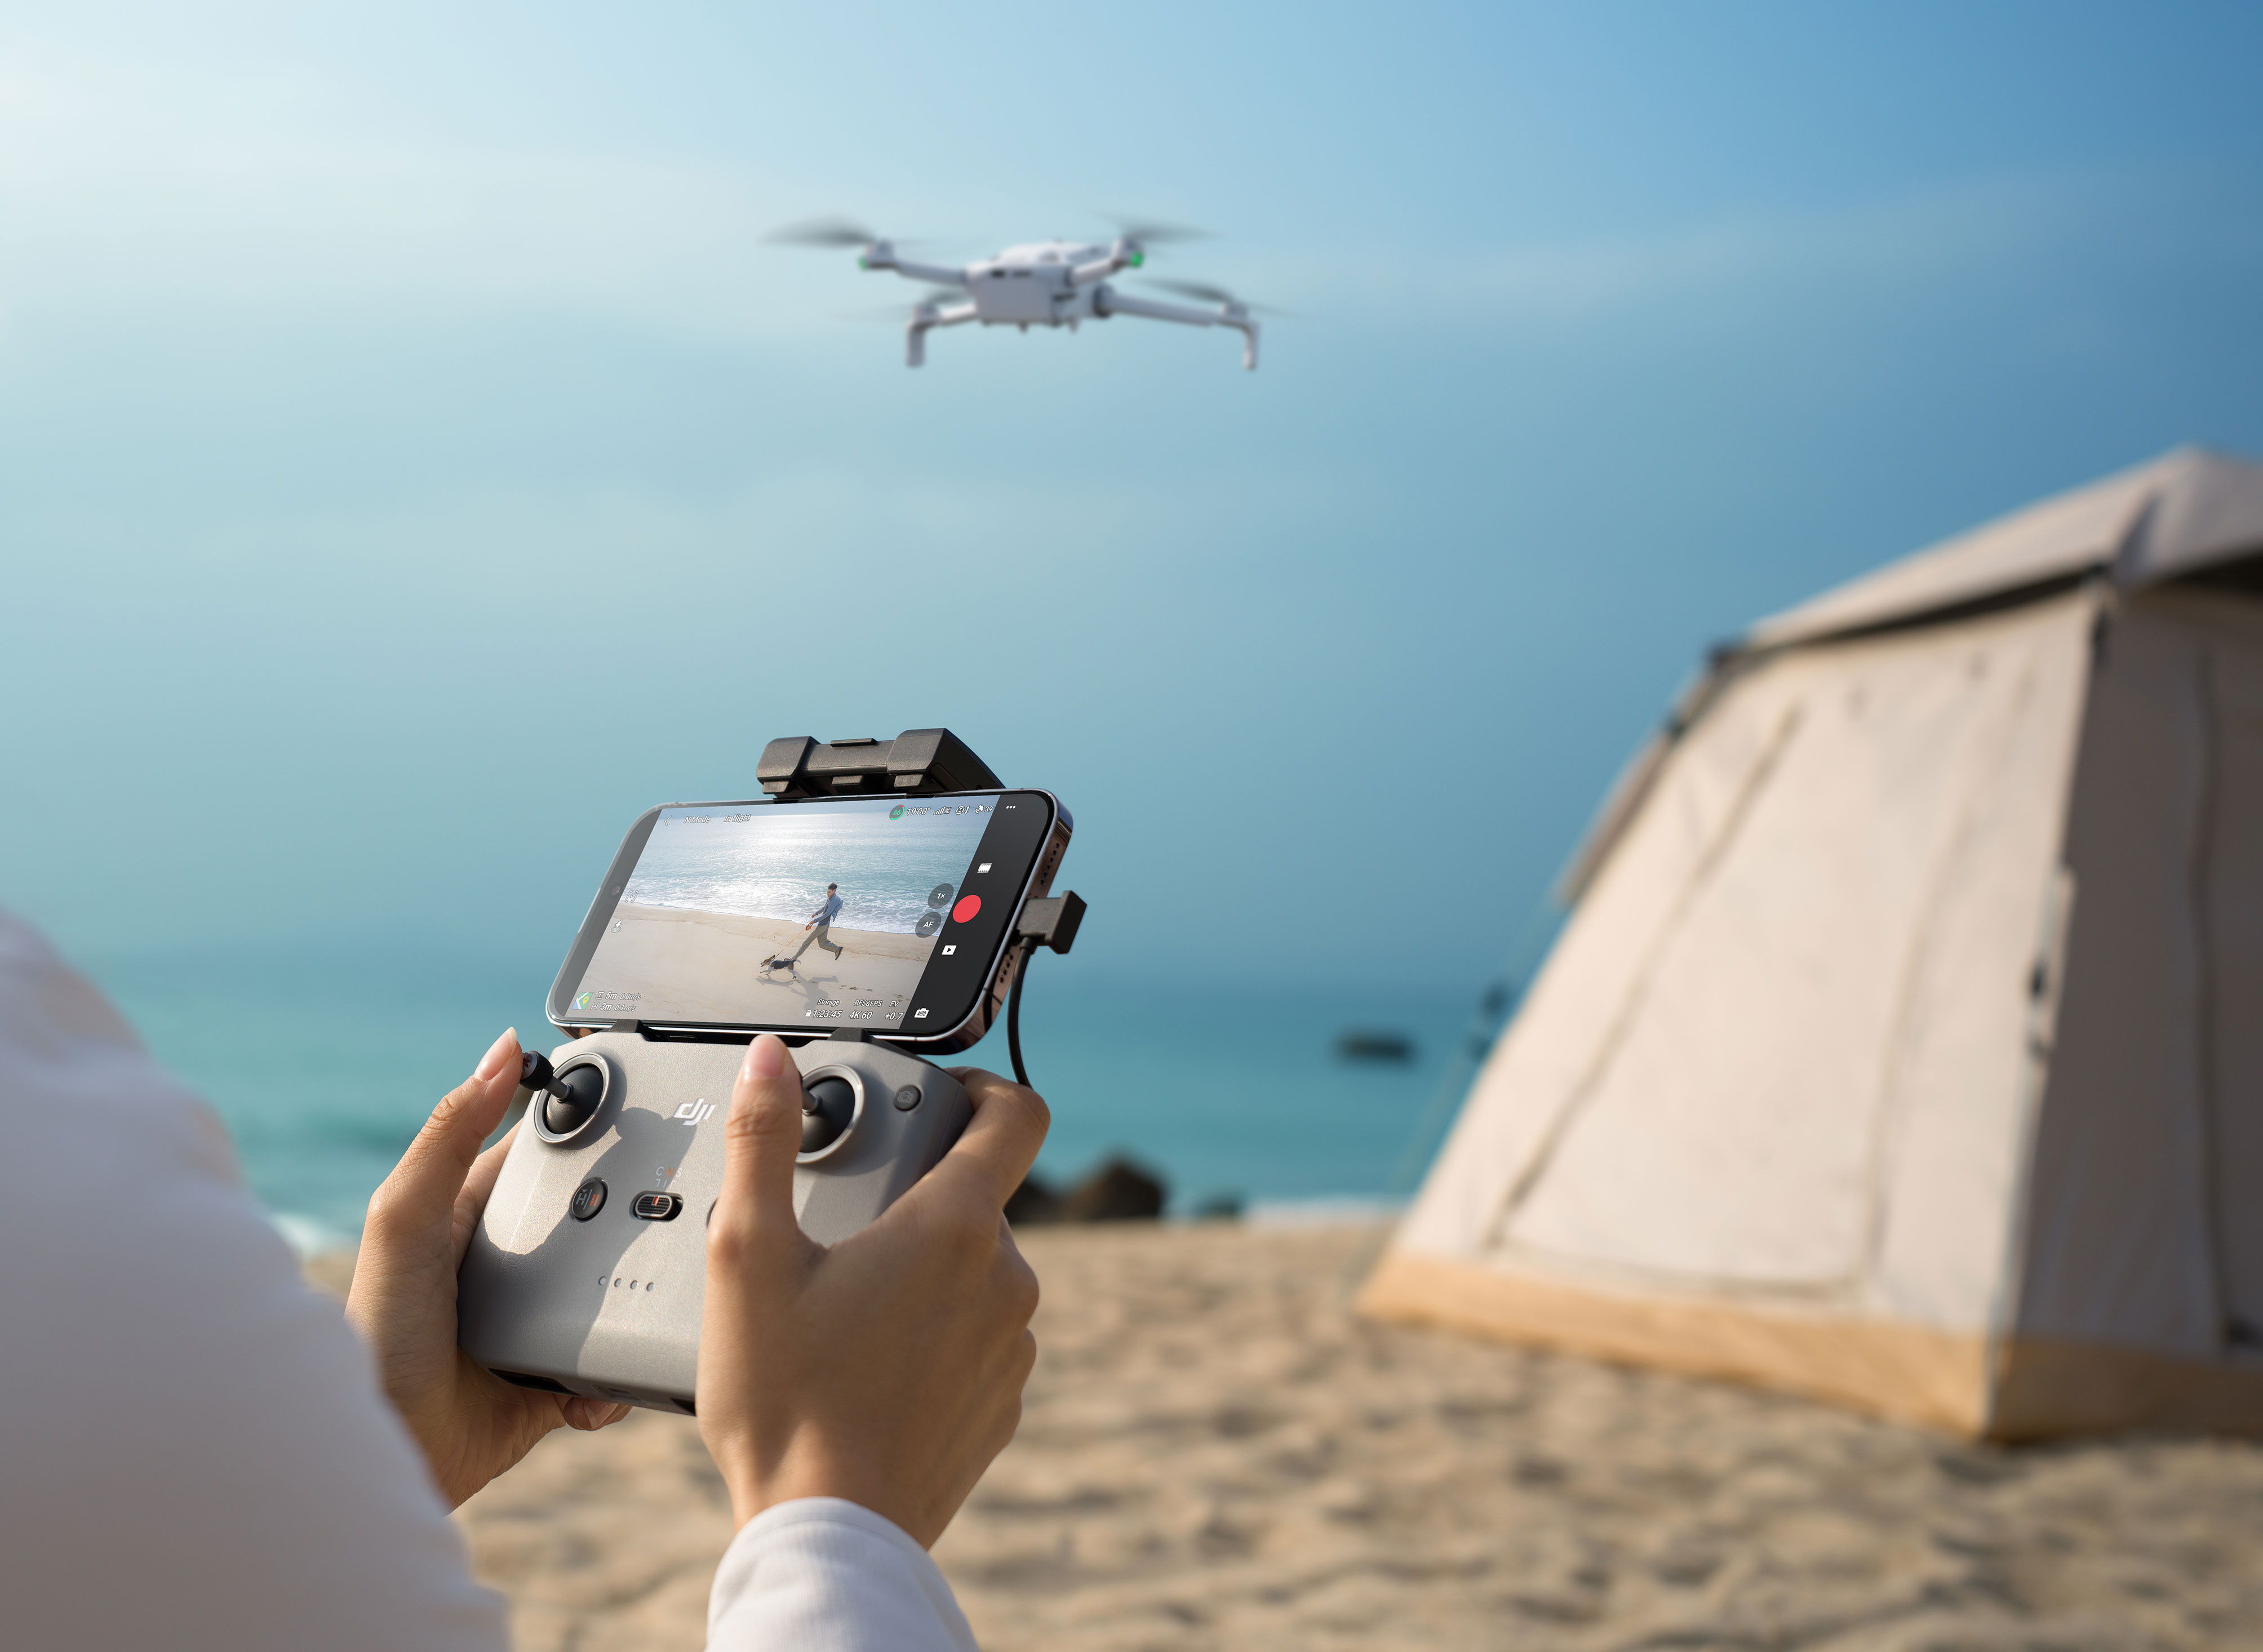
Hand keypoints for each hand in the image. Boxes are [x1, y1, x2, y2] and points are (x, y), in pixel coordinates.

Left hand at [347, 1030, 628, 1506]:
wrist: (388, 1450)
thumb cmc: (378, 1332)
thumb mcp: (405, 1218)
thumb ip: (450, 1134)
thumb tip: (504, 1047)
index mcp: (475, 1214)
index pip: (545, 1155)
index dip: (589, 1129)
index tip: (647, 1108)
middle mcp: (509, 1265)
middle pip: (594, 1220)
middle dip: (634, 1219)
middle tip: (678, 1213)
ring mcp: (534, 1324)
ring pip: (614, 1293)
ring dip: (638, 1298)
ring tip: (659, 1300)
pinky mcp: (552, 1383)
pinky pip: (610, 1370)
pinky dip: (620, 1376)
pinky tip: (608, 1381)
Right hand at [698, 1035, 1046, 1546]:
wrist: (830, 1535)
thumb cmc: (786, 1402)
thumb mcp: (747, 1256)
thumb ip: (761, 1142)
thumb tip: (771, 1061)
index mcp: (953, 1227)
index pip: (1015, 1115)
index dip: (983, 1087)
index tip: (943, 1093)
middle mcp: (1004, 1279)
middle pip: (976, 1199)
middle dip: (916, 1197)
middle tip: (840, 1226)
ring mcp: (1011, 1347)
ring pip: (975, 1273)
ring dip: (926, 1272)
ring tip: (845, 1308)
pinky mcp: (1003, 1404)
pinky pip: (978, 1340)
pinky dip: (935, 1336)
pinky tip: (870, 1365)